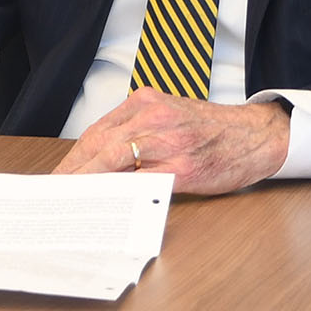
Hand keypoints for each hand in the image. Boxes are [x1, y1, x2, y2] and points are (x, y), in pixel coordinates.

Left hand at [54, 92, 290, 196]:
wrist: (255, 135)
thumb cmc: (212, 131)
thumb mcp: (170, 116)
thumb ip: (137, 131)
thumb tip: (99, 162)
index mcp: (146, 103)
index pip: (97, 132)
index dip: (73, 158)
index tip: (58, 176)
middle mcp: (153, 117)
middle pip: (98, 145)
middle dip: (72, 173)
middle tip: (54, 194)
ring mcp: (167, 142)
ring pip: (113, 161)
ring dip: (88, 184)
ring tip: (72, 202)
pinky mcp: (182, 168)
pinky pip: (141, 183)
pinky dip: (120, 195)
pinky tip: (107, 207)